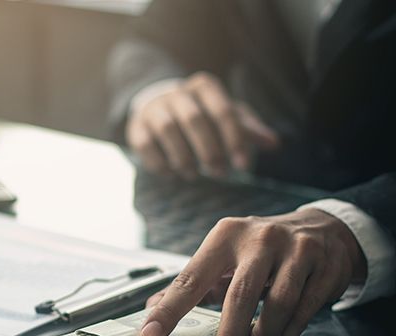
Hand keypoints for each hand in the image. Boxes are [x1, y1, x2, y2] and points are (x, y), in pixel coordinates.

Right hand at [126, 72, 278, 178]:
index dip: (234, 139)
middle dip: (209, 149)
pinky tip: (172, 174)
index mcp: (204, 87)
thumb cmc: (201, 112)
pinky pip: (145, 144)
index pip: (222, 110)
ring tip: (193, 175)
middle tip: (219, 173)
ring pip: (168, 130)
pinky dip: (160, 162)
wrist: (157, 104)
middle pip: (194, 119)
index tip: (243, 165)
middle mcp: (176, 93)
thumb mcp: (226, 115)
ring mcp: (154, 108)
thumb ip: (248, 129)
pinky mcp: (136, 127)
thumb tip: (274, 144)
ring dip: (183, 156)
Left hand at [139, 209, 366, 335]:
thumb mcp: (225, 255)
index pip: (191, 277)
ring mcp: (296, 251)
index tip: (152, 334)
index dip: (170, 309)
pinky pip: (304, 310)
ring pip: (278, 304)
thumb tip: (151, 309)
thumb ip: (192, 282)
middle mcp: (260, 239)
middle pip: (239, 296)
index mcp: (226, 236)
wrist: (324, 229)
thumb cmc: (262, 249)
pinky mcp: (324, 267)